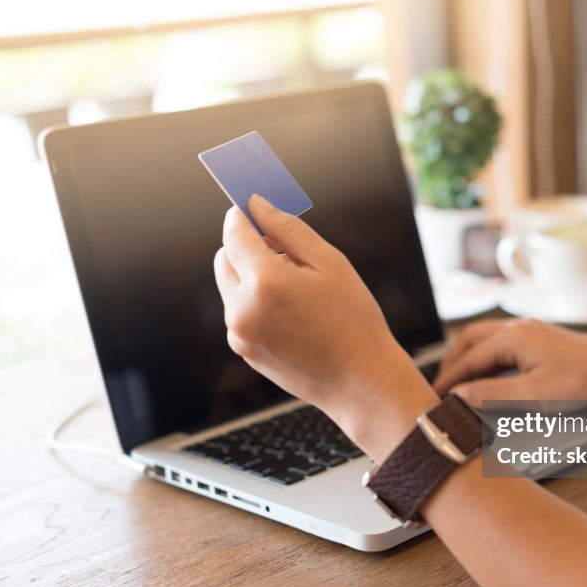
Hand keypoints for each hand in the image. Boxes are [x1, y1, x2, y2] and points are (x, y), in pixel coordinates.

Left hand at [214, 195, 436, 459]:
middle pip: (225, 258)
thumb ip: (288, 229)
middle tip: (287, 253)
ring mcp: (239, 333)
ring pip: (231, 286)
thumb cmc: (354, 320)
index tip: (253, 206)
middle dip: (248, 248)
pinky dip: (256, 303)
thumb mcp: (329, 263)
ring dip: (252, 277)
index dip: (244, 215)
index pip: (234, 233)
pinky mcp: (243, 350)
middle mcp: (242, 308)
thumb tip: (257, 205)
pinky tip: (293, 314)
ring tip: (298, 290)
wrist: (360, 381)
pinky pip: (239, 312)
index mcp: (265, 282)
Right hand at [433, 318, 586, 405]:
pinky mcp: (541, 337)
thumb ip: (492, 395)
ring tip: (461, 381)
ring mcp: (530, 329)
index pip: (468, 358)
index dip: (448, 379)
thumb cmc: (583, 381)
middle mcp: (518, 327)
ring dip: (469, 357)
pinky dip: (487, 357)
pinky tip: (491, 374)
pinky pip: (502, 341)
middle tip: (442, 385)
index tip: (434, 396)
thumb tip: (458, 396)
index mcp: (512, 337)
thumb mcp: (533, 395)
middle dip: (453, 361)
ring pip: (486, 338)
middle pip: (470, 339)